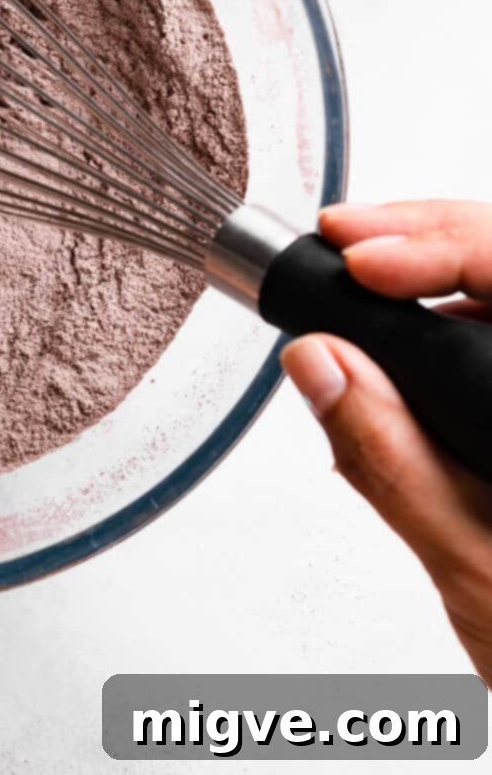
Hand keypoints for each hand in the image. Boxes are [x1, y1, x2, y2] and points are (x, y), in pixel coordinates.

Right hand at [282, 200, 491, 685]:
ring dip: (429, 270)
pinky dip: (439, 316)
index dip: (438, 245)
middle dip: (423, 236)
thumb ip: (387, 455)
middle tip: (341, 237)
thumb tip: (319, 360)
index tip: (359, 259)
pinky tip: (392, 336)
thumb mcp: (467, 556)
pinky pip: (491, 327)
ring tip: (354, 271)